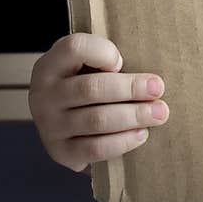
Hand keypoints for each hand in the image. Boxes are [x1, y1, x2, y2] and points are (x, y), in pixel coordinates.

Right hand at [29, 33, 169, 173]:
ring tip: (159, 113)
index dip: (103, 52)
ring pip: (96, 120)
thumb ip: (107, 58)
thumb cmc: (86, 80)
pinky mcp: (61, 153)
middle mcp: (43, 95)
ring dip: (133, 116)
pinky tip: (141, 134)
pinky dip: (122, 141)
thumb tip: (147, 74)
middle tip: (158, 89)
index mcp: (50, 65)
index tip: (122, 61)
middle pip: (91, 89)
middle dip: (130, 88)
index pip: (74, 48)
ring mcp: (49, 126)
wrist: (63, 117)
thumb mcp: (87, 62)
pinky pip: (95, 148)